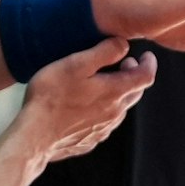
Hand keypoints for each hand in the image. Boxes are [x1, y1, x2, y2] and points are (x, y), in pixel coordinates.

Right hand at [20, 37, 156, 162]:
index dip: (150, 63)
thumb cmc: (52, 97)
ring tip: (104, 82)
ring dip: (118, 93)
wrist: (34, 136)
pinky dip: (104, 109)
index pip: (146, 77)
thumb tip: (124, 45)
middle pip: (135, 92)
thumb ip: (104, 52)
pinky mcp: (90, 140)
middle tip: (125, 63)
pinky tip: (88, 105)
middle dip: (133, 75)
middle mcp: (114, 113)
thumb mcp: (76, 64)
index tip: (147, 55)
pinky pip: (105, 122)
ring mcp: (103, 129)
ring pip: (120, 108)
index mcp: (114, 92)